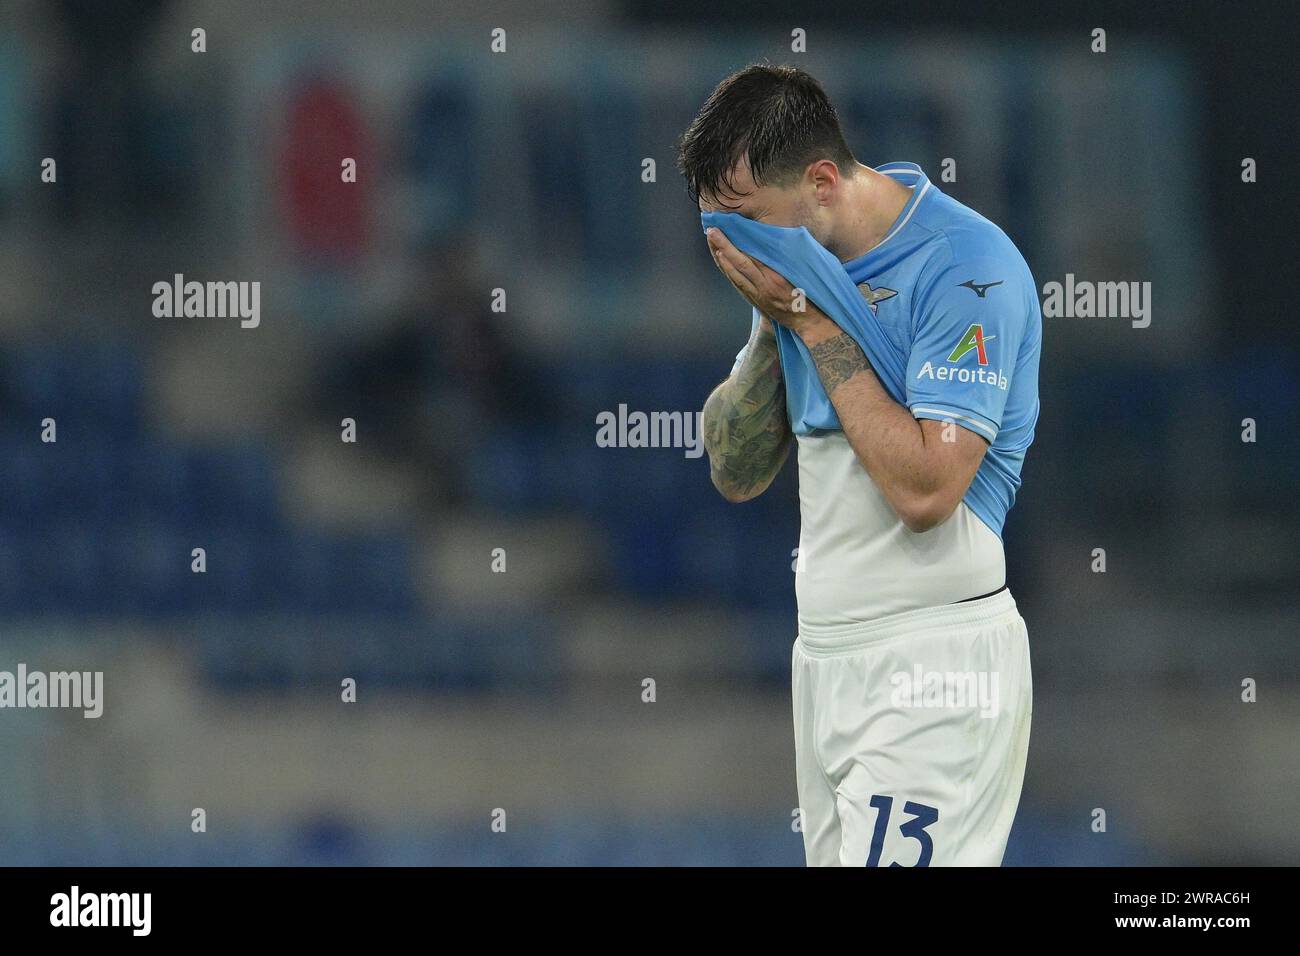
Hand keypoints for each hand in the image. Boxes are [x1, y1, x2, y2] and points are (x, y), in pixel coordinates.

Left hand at [706, 227, 836, 339]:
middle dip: (723, 246)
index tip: (729, 227)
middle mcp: (764, 286)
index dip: (738, 242)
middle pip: (739, 263)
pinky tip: (720, 260)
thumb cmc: (812, 295)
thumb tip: (781, 238)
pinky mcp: (755, 300)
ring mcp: (757, 295)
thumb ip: (791, 257)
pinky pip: (737, 283)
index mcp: (777, 277)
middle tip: (711, 230)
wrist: (809, 323)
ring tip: (711, 240)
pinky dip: (727, 270)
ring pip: (734, 274)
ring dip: (720, 257)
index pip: (753, 256)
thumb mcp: (804, 273)